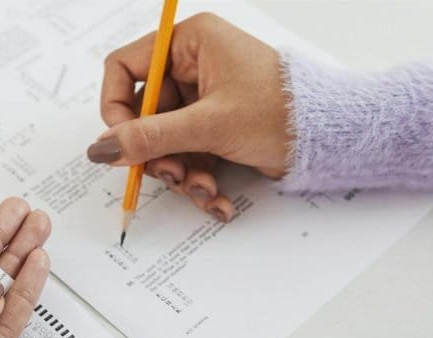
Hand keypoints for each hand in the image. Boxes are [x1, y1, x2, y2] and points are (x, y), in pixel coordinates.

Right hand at [88, 13, 290, 221]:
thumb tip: (102, 147)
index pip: (125, 68)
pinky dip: (200, 179)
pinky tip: (219, 199)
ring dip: (182, 173)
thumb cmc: (281, 112)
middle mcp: (196, 65)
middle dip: (159, 154)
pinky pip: (191, 154)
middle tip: (172, 174)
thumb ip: (150, 137)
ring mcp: (207, 99)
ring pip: (167, 142)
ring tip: (206, 189)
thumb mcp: (209, 125)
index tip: (120, 143)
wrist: (329, 139)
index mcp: (190, 43)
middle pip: (146, 115)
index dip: (116, 107)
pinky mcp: (219, 128)